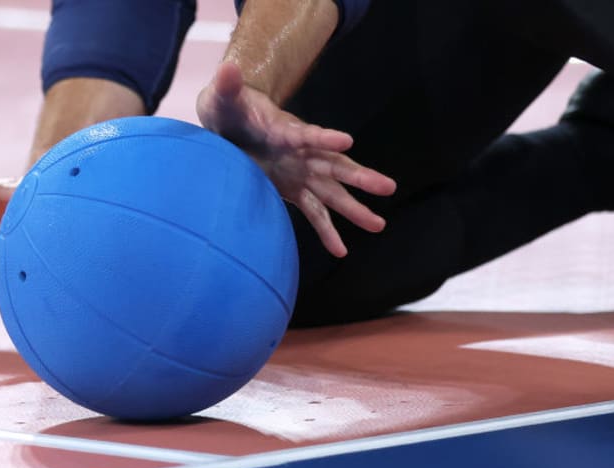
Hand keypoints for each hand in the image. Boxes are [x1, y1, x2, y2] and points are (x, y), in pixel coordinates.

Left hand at [197, 61, 395, 256]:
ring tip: (379, 226)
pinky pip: (315, 214)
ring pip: (334, 194)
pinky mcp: (293, 191)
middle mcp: (303, 154)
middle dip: (361, 177)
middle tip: (388, 186)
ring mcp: (301, 174)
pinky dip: (328, 232)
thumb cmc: (231, 107)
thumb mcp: (224, 96)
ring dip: (355, 210)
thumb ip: (227, 86)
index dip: (325, 137)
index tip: (347, 140)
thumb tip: (227, 69)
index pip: (308, 134)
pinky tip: (341, 251)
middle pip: (336, 166)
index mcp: (287, 130)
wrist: (229, 123)